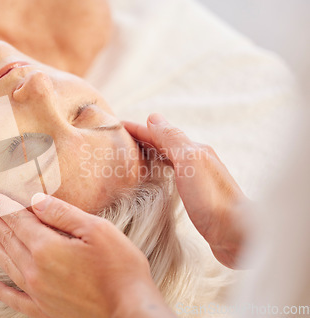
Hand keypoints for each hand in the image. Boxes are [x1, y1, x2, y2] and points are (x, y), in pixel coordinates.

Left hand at [0, 193, 175, 317]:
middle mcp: (35, 271)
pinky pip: (13, 298)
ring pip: (7, 263)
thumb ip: (62, 214)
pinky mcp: (44, 310)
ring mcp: (37, 293)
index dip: (3, 206)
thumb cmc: (120, 269)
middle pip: (9, 240)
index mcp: (46, 248)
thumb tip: (36, 201)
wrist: (130, 312)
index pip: (18, 221)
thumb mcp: (97, 230)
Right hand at [124, 113, 248, 267]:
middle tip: (118, 141)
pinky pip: (171, 177)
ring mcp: (197, 179)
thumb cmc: (212, 199)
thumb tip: (154, 117)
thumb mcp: (189, 162)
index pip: (159, 133)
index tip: (115, 125)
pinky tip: (153, 180)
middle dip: (141, 140)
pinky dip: (157, 172)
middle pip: (163, 144)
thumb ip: (172, 139)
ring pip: (167, 160)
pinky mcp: (197, 198)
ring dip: (149, 155)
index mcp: (193, 150)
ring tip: (130, 158)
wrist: (237, 234)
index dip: (137, 129)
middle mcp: (196, 161)